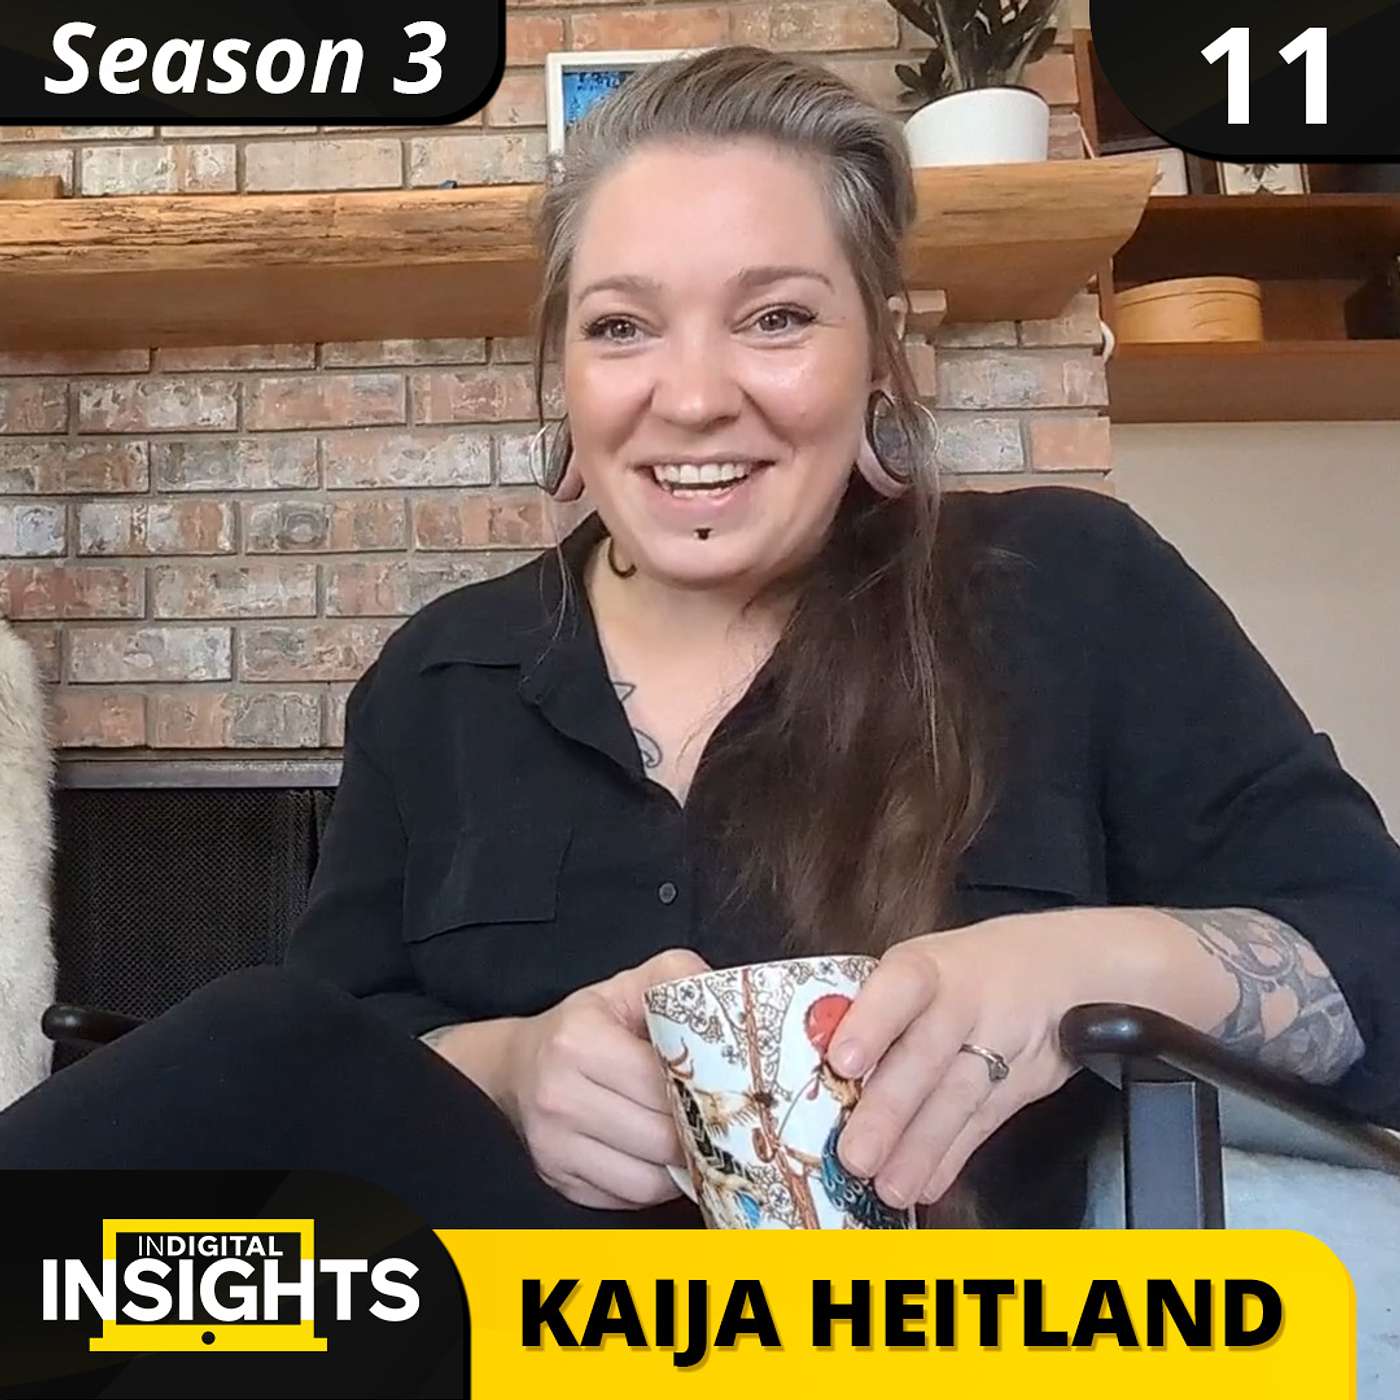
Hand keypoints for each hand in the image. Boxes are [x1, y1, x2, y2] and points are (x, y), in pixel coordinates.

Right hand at [499, 947, 710, 1209]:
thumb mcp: (625, 987)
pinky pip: (627, 1199)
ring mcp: (555, 1146)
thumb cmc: (582, 1027)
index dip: (704, 1090)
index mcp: (579, 1041)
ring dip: (679, 1168)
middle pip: (661, 1138)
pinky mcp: (558, 1181)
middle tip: (720, 1122)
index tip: (727, 1091)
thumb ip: (677, 979)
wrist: (516, 1067)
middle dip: (698, 1134)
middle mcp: (560, 1096)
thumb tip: (729, 1001)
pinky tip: (659, 1159)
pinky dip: (653, 1185)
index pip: (664, 1084)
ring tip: (692, 1143)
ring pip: (648, 1180)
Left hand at [825, 912, 1109, 1208]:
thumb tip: (810, 1061)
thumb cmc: (961, 971)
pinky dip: (954, 1156)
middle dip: (891, 1108)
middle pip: (928, 1054)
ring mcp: (999, 1042)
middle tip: (856, 1156)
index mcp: (925, 967)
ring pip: (959, 1096)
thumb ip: (872, 1008)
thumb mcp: (920, 966)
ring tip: (889, 1187)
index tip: (842, 1061)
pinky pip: (985, 1122)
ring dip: (922, 1146)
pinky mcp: (1022, 1082)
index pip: (900, 987)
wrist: (1065, 966)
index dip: (872, 1022)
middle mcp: (964, 1002)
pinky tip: (927, 1184)